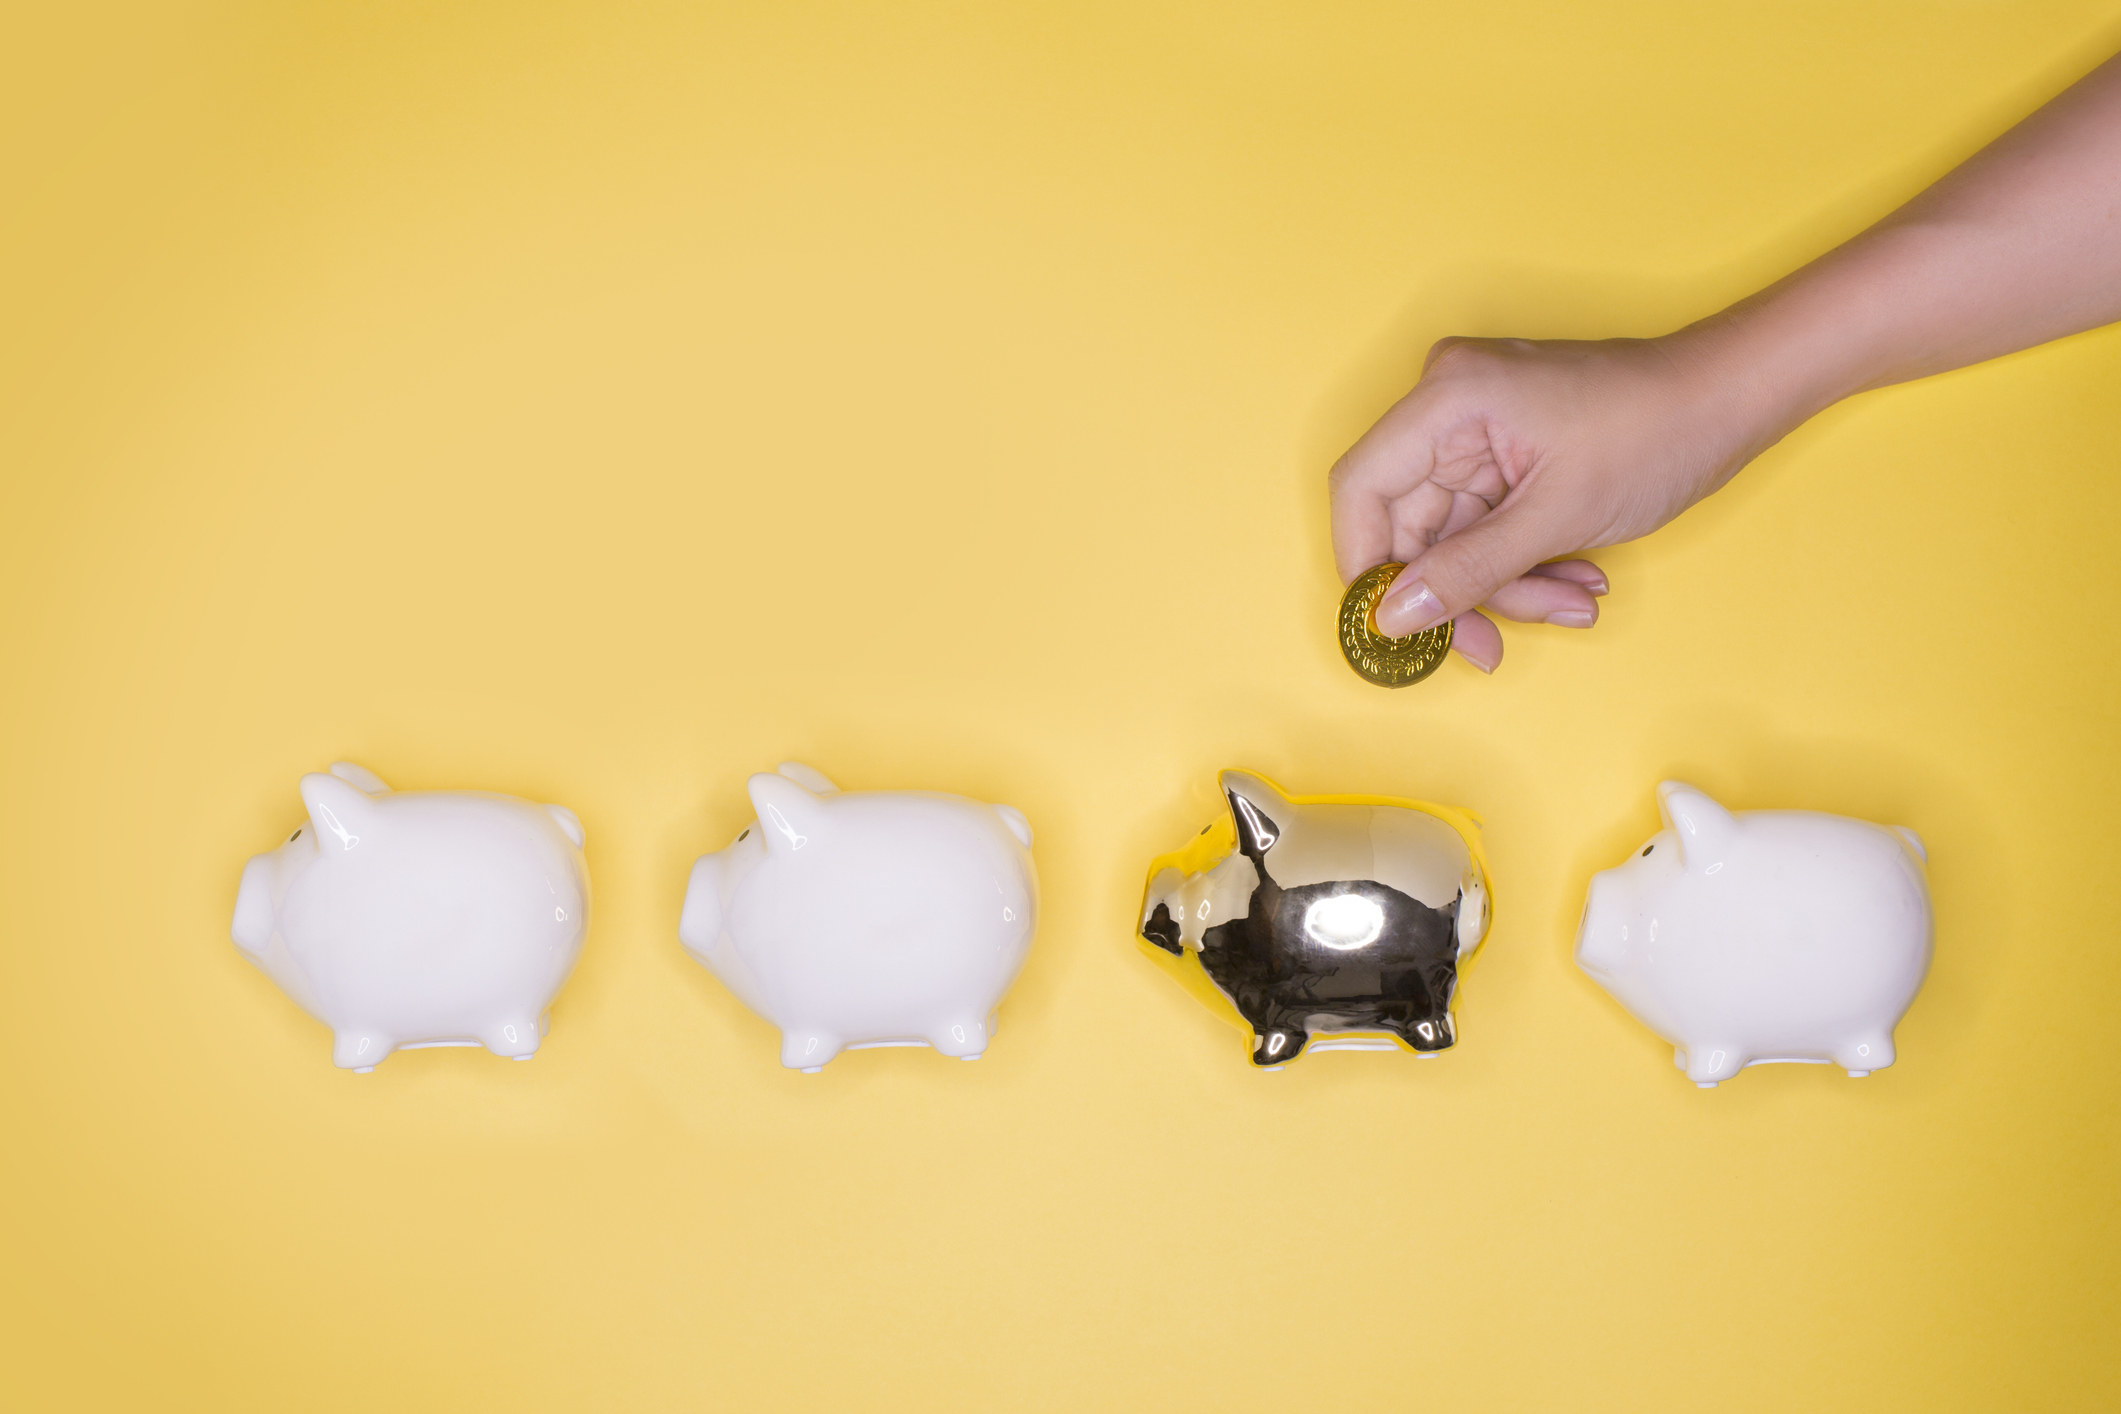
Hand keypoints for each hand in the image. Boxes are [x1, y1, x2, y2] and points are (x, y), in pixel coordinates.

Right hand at [1328, 333, 1773, 671]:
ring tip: (1570, 600)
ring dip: (1507, 582)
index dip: (1364, 565)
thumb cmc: (1657, 427)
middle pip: (1410, 525)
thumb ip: (1466, 571)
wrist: (1731, 398)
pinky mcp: (1503, 452)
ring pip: (1453, 537)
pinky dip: (1525, 560)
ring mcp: (1476, 430)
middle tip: (1494, 643)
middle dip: (1461, 589)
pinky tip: (1574, 576)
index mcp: (1447, 399)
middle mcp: (1449, 407)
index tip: (1391, 626)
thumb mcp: (1556, 517)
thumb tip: (1393, 617)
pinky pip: (1488, 525)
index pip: (1361, 489)